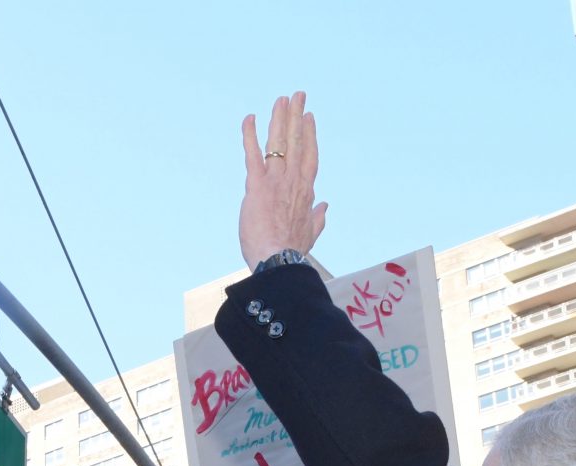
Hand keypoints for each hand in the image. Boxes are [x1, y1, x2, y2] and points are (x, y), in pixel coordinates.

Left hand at [238, 93, 328, 269]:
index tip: (309, 118)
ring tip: (281, 99)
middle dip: (297, 116)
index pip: (310, 156)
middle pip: (297, 142)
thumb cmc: (293, 250)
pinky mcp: (257, 185)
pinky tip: (249, 118)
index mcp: (306, 190)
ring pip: (279, 142)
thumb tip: (326, 206)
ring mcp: (276, 180)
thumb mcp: (311, 233)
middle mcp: (293, 180)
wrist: (279, 260)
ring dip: (280, 118)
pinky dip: (250, 135)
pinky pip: (253, 154)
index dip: (309, 135)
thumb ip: (318, 218)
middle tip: (298, 95)